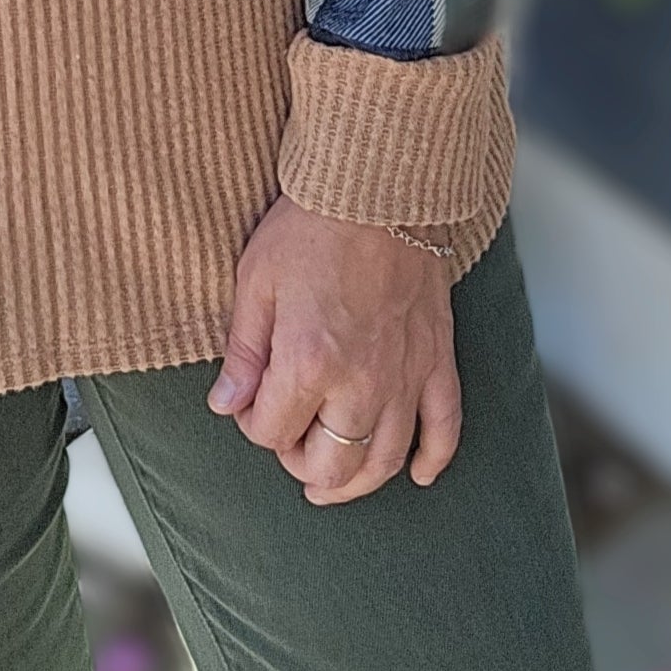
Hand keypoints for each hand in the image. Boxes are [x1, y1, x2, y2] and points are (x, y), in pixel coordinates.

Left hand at [206, 192, 459, 504]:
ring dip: (357, 483)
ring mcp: (406, 375)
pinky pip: (444, 428)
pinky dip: (433, 459)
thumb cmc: (309, 226)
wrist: (378, 185)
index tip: (247, 401)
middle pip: (330, 464)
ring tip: (331, 485)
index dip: (252, 423)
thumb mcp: (256, 281)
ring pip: (384, 460)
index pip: (272, 432)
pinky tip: (418, 475)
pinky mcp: (437, 359)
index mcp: (308, 364)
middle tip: (286, 446)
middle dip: (300, 465)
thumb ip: (243, 352)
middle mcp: (362, 384)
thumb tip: (226, 406)